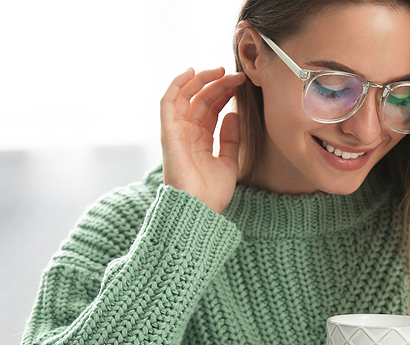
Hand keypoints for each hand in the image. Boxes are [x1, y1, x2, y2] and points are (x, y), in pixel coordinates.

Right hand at [160, 67, 246, 212]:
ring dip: (202, 80)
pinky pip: (168, 103)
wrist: (199, 209)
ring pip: (186, 97)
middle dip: (218, 84)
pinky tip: (191, 72)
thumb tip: (233, 114)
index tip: (240, 84)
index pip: (211, 110)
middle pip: (201, 100)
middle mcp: (187, 134)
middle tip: (236, 75)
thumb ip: (231, 139)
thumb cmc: (212, 194)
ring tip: (220, 70)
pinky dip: (177, 85)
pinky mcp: (169, 133)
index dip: (224, 94)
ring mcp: (177, 132)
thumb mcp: (229, 163)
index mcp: (200, 141)